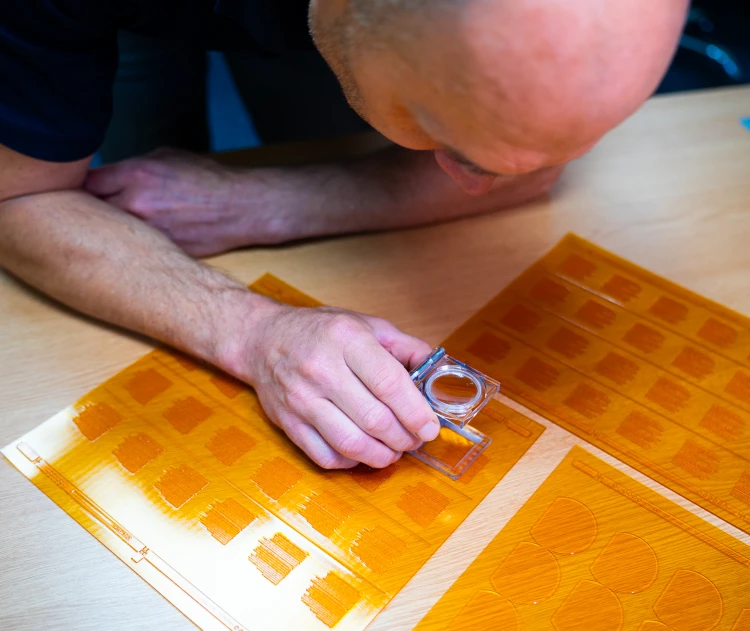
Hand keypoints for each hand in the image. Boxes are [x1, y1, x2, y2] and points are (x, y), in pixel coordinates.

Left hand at [84, 148, 267, 256]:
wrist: (241, 207)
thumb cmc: (208, 179)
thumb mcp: (167, 157)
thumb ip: (133, 167)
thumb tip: (110, 177)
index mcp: (135, 174)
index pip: (87, 183)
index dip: (85, 188)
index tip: (90, 192)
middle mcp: (136, 204)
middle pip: (93, 212)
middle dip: (95, 211)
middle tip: (101, 212)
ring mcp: (148, 231)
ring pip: (112, 236)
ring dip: (113, 233)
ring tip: (122, 229)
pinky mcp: (160, 251)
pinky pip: (135, 250)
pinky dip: (136, 247)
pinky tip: (143, 242)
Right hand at [229, 302, 439, 468]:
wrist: (263, 340)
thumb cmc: (321, 331)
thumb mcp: (366, 324)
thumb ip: (406, 347)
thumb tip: (439, 373)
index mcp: (347, 339)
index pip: (389, 383)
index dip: (416, 412)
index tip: (430, 427)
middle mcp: (321, 369)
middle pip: (374, 419)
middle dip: (405, 438)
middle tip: (415, 439)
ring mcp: (301, 399)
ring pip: (351, 444)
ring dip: (382, 455)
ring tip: (394, 449)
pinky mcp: (289, 423)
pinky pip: (327, 457)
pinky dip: (352, 462)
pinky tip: (363, 451)